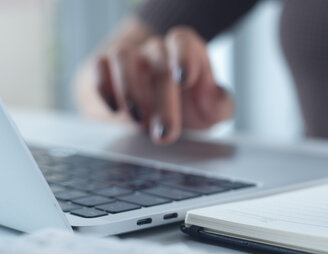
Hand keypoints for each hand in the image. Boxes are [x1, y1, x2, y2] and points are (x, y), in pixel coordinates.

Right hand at [94, 26, 232, 144]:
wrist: (154, 115)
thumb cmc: (187, 109)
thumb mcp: (211, 111)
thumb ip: (220, 105)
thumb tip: (216, 97)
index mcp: (186, 53)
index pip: (183, 40)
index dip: (184, 56)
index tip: (185, 79)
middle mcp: (158, 51)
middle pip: (157, 58)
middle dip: (163, 99)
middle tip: (166, 132)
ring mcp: (131, 57)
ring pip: (123, 55)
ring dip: (131, 90)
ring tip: (139, 121)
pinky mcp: (105, 69)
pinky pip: (99, 67)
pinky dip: (105, 88)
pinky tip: (115, 110)